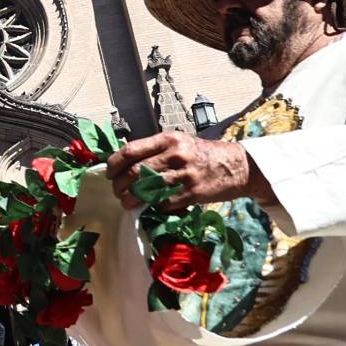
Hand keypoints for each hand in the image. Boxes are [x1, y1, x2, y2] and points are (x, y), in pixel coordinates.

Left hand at [106, 131, 272, 212]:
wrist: (236, 166)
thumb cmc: (202, 154)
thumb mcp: (179, 142)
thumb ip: (155, 149)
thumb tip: (125, 161)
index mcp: (168, 139)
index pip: (130, 150)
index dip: (114, 164)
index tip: (109, 172)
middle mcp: (174, 154)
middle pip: (134, 171)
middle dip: (119, 184)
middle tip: (116, 191)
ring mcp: (183, 174)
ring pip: (146, 189)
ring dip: (131, 199)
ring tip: (125, 202)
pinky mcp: (192, 193)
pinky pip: (163, 203)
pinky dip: (152, 206)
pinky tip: (149, 207)